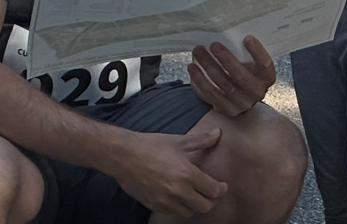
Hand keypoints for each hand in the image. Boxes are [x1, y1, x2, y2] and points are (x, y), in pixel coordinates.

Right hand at [111, 128, 226, 215]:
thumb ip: (201, 140)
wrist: (124, 156)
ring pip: (188, 212)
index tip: (222, 185)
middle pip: (204, 206)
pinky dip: (179, 207)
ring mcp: (164, 200)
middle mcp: (177, 191)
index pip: (213, 190)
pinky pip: (172, 212)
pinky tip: (179, 196)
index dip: (221, 189)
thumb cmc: (152, 146)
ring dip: (194, 205)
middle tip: (211, 192)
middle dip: (210, 200)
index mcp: (187, 174)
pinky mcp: (153, 205)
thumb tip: (218, 133)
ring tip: (195, 194)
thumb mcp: (179, 141)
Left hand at [188, 35, 275, 118]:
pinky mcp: (227, 110)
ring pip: (223, 85)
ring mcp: (242, 104)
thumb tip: (227, 33)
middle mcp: (257, 93)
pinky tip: (193, 68)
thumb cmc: (246, 72)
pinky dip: (200, 81)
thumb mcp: (252, 64)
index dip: (257, 51)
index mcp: (267, 78)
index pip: (265, 64)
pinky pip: (211, 95)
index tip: (247, 37)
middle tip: (213, 44)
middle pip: (240, 76)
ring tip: (198, 51)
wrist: (242, 98)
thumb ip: (245, 54)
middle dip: (226, 58)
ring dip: (208, 66)